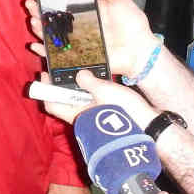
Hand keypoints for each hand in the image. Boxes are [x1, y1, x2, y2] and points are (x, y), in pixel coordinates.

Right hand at [26, 0, 155, 74]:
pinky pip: (58, 54)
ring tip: (33, 19)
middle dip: (38, 10)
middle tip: (29, 3)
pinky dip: (44, 51)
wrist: (140, 50)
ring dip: (39, 27)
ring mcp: (77, 42)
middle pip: (53, 18)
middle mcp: (79, 26)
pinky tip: (36, 44)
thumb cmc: (133, 24)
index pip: (62, 2)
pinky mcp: (78, 56)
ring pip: (52, 35)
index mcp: (86, 12)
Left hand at [40, 70, 158, 132]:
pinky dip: (88, 91)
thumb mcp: (105, 91)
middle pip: (63, 101)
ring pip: (76, 100)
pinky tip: (95, 80)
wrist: (148, 125)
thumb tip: (78, 75)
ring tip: (78, 70)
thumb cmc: (126, 111)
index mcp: (76, 114)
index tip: (45, 74)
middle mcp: (81, 117)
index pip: (51, 104)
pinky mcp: (103, 114)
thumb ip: (89, 81)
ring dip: (75, 88)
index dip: (45, 89)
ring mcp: (92, 117)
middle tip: (62, 68)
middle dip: (61, 85)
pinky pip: (89, 101)